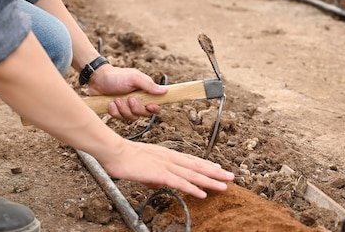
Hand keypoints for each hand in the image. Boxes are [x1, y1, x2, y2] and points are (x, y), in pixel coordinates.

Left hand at [87, 64, 166, 120]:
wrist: (97, 78)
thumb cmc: (117, 76)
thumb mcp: (134, 78)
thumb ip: (149, 85)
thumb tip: (165, 91)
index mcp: (144, 93)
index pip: (155, 106)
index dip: (154, 109)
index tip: (150, 106)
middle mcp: (137, 102)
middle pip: (144, 114)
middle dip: (136, 108)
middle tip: (129, 98)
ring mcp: (126, 108)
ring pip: (131, 118)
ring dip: (123, 109)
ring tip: (116, 99)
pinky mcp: (117, 112)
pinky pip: (119, 118)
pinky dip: (114, 111)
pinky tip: (110, 103)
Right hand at [99, 140, 233, 198]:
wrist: (114, 151)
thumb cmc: (124, 156)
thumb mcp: (142, 165)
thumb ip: (153, 174)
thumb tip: (158, 182)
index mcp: (166, 154)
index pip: (190, 160)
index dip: (206, 165)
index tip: (218, 168)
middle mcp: (170, 157)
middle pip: (197, 166)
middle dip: (215, 172)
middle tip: (230, 176)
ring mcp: (166, 165)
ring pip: (193, 174)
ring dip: (211, 180)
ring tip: (225, 185)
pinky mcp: (160, 173)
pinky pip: (181, 183)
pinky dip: (194, 188)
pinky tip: (203, 193)